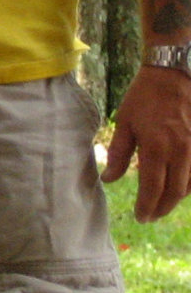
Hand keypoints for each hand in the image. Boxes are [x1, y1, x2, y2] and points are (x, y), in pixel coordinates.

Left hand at [103, 64, 190, 221]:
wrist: (173, 74)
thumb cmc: (144, 97)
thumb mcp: (124, 122)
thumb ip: (118, 153)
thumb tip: (109, 179)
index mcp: (157, 147)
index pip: (153, 188)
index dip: (146, 206)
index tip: (139, 217)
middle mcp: (180, 152)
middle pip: (174, 192)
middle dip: (161, 208)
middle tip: (149, 216)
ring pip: (190, 186)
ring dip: (176, 200)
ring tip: (161, 205)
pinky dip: (189, 186)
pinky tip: (178, 188)